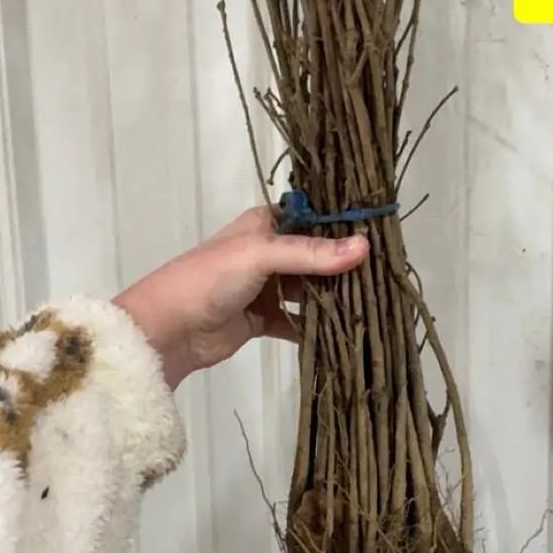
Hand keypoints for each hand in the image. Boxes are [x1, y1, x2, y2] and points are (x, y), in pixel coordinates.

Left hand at [113, 205, 368, 391]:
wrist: (168, 330)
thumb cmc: (210, 278)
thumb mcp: (262, 255)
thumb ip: (312, 253)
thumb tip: (365, 247)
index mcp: (263, 224)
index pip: (312, 218)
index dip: (343, 226)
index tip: (381, 236)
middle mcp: (267, 252)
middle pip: (315, 256)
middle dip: (343, 267)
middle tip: (384, 277)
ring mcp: (264, 287)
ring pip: (308, 290)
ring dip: (332, 298)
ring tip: (371, 306)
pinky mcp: (262, 320)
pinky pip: (296, 322)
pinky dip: (315, 327)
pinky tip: (343, 334)